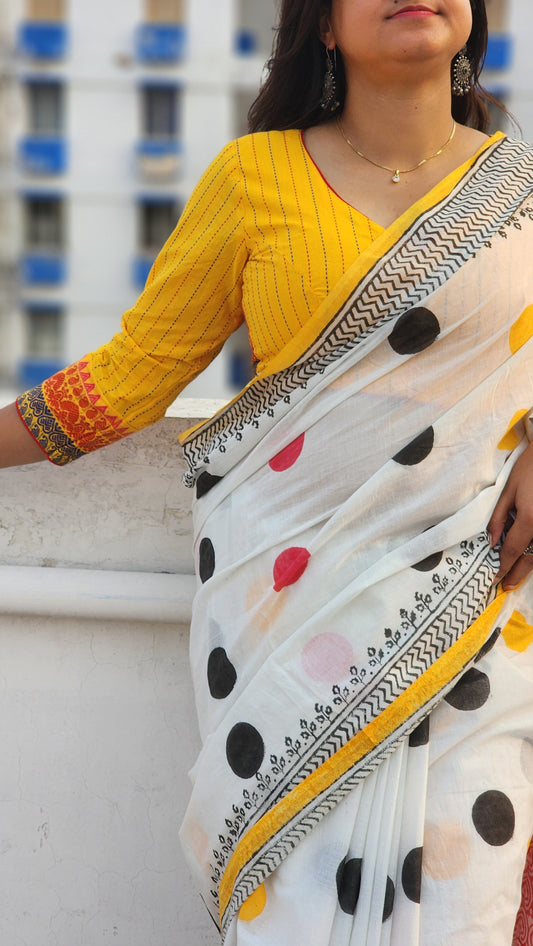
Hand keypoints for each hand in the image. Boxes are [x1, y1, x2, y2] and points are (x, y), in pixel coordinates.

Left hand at [488, 441, 532, 589]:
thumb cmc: (530, 468)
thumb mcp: (509, 490)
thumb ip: (498, 518)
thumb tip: (491, 542)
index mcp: (530, 519)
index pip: (514, 550)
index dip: (503, 567)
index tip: (495, 578)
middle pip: (531, 559)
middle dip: (517, 574)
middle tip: (506, 587)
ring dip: (530, 568)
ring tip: (517, 578)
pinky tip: (530, 560)